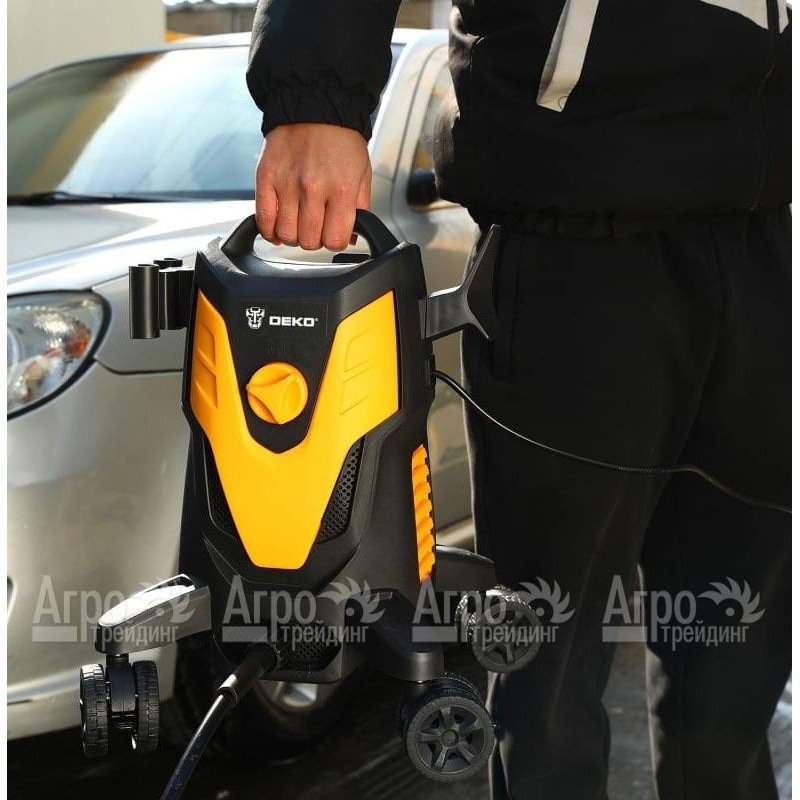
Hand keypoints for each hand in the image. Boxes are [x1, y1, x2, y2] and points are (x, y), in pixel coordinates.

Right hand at [255, 123, 371, 250]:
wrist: (315, 104)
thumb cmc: (341, 139)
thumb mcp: (362, 173)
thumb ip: (359, 208)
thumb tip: (352, 237)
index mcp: (341, 189)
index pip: (335, 240)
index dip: (335, 241)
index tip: (334, 234)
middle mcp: (313, 188)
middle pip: (309, 242)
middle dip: (314, 240)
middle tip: (316, 227)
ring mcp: (287, 184)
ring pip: (286, 235)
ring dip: (293, 236)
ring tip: (298, 224)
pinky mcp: (266, 177)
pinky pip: (263, 219)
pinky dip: (269, 230)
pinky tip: (277, 227)